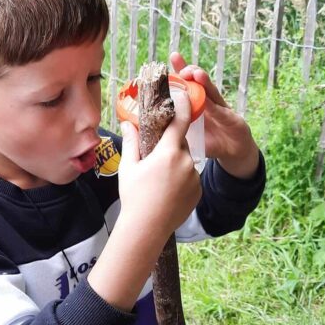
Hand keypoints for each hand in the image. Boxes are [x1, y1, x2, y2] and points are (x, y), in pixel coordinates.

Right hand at [117, 90, 201, 241]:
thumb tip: (127, 123)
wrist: (147, 228)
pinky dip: (181, 180)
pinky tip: (167, 192)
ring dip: (175, 165)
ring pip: (185, 162)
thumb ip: (131, 142)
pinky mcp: (198, 191)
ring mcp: (194, 178)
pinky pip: (190, 178)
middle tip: (155, 158)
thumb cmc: (134, 197)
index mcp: (168, 153)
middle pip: (180, 145)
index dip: (183, 107)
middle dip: (169, 147)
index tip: (184, 95)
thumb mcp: (129, 167)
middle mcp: (185, 162)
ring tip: (159, 182)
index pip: (180, 122)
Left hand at [170, 52, 259, 178]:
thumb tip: (153, 130)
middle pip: (198, 83)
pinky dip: (215, 106)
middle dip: (190, 71)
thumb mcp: (190, 137)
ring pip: (211, 92)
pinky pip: (222, 112)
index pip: (185, 86)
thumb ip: (176, 130)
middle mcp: (209, 103)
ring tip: (195, 73)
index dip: (178, 72)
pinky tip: (208, 98)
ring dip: (204, 82)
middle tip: (181, 67)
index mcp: (196, 106)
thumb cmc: (210, 143)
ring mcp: (221, 109)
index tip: (171, 58)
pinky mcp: (233, 119)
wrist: (234, 153)